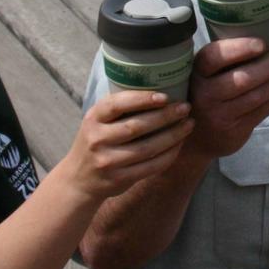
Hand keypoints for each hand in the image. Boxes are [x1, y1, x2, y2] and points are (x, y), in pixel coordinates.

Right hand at [64, 91, 193, 200]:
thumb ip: (120, 109)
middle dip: (165, 116)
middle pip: (136, 126)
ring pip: (147, 148)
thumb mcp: (98, 121)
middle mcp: (97, 139)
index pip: (117, 104)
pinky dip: (168, 155)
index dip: (142, 99)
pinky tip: (179, 144)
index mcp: (93, 118)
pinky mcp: (119, 178)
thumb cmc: (98, 141)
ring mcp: (107, 161)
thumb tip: (159, 88)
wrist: (79, 179)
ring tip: (189, 124)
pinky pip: (150, 166)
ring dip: (173, 135)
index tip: (165, 96)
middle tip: (185, 107)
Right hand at [184, 35, 268, 159]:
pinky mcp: (236, 128)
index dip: (238, 49)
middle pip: (243, 78)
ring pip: (257, 95)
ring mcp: (220, 114)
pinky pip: (264, 109)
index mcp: (198, 71)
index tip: (263, 42)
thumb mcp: (208, 72)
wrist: (200, 136)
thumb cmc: (210, 91)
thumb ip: (227, 56)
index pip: (214, 57)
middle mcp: (205, 93)